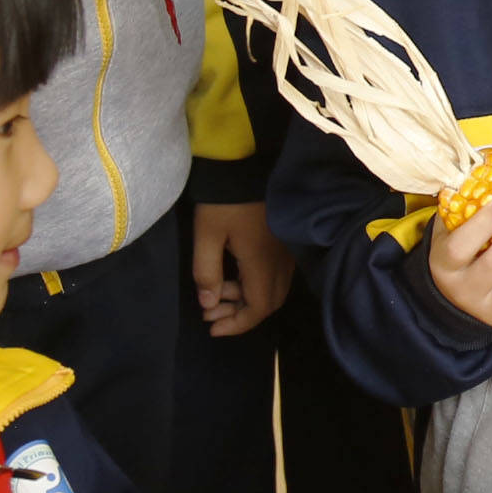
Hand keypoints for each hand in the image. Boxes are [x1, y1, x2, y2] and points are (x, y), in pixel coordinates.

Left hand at [191, 202, 293, 336]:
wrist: (247, 164)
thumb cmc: (224, 200)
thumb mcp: (206, 235)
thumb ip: (206, 273)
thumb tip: (209, 305)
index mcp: (263, 262)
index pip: (259, 307)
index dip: (237, 324)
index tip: (212, 328)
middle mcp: (281, 261)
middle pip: (270, 303)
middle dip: (240, 315)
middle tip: (210, 314)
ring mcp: (285, 251)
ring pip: (273, 290)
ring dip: (246, 300)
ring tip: (216, 296)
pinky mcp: (283, 242)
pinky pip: (275, 276)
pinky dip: (255, 286)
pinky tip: (232, 278)